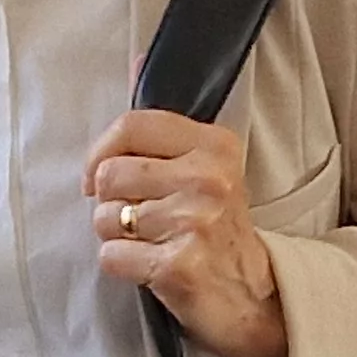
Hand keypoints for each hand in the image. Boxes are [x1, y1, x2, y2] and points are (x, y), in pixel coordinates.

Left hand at [88, 109, 289, 356]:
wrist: (256, 297)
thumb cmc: (219, 229)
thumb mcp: (207, 165)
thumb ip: (165, 123)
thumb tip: (138, 60)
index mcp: (214, 145)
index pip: (132, 125)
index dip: (101, 152)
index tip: (100, 175)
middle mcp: (208, 178)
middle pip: (110, 174)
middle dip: (111, 201)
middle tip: (138, 217)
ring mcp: (194, 222)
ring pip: (106, 217)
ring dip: (116, 235)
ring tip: (149, 242)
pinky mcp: (178, 265)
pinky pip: (111, 255)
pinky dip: (121, 264)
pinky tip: (149, 266)